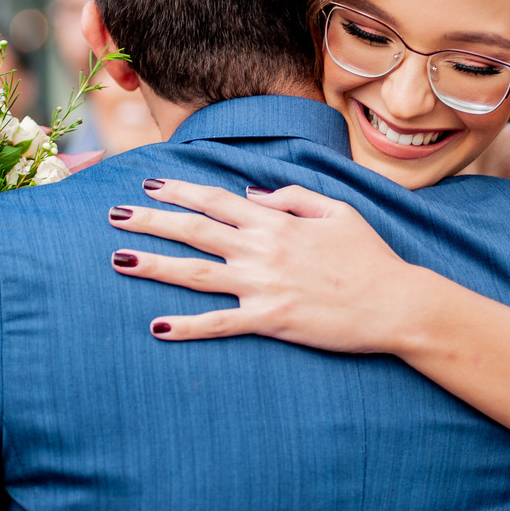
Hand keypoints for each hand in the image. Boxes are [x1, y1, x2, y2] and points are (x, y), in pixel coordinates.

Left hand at [108, 180, 425, 352]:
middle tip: (114, 215)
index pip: (216, 199)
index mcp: (276, 220)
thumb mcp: (336, 209)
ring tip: (119, 260)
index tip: (151, 183)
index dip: (180, 189)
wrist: (395, 302)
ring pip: (195, 272)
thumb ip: (292, 197)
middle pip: (194, 230)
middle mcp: (262, 248)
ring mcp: (262, 284)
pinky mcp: (269, 318)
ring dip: (154, 265)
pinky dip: (187, 326)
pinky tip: (157, 327)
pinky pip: (220, 323)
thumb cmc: (370, 256)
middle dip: (151, 220)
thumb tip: (252, 195)